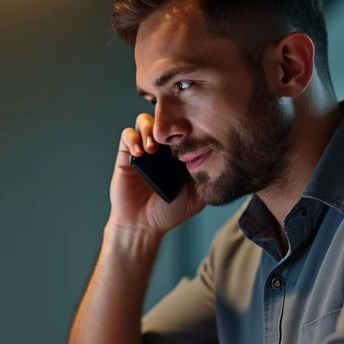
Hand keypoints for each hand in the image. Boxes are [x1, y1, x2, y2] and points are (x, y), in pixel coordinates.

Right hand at [110, 113, 204, 235]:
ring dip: (149, 129)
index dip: (186, 124)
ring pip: (145, 121)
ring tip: (153, 149)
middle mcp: (161, 148)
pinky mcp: (126, 155)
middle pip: (164, 118)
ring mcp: (143, 149)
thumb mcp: (196, 197)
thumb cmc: (168, 212)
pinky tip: (140, 153)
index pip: (182, 128)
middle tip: (171, 137)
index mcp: (178, 154)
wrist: (143, 225)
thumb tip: (217, 157)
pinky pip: (127, 135)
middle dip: (167, 122)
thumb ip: (206, 178)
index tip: (191, 132)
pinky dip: (133, 139)